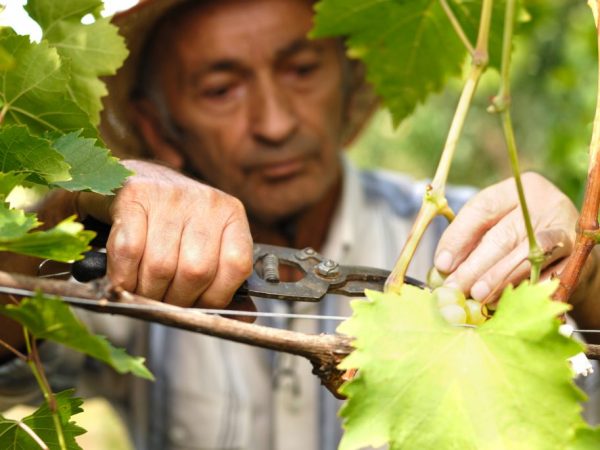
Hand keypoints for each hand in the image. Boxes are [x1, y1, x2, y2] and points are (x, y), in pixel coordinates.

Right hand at [77, 160, 252, 308]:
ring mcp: (171, 194)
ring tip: (141, 291)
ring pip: (161, 266)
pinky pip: (129, 251)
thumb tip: (245, 317)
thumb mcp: (207, 246)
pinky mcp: (134, 194)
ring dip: (146, 292)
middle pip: (196, 271)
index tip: (197, 305)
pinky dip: (123, 276)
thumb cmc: (171, 225)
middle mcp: (206, 201)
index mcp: (231, 215)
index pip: (236, 266)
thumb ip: (225, 282)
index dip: (215, 297)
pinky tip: (122, 279)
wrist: (132, 180)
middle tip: (162, 301)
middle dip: (175, 300)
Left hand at [433, 173, 576, 301]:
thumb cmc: (520, 238)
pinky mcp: (578, 256)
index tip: (442, 263)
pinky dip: (522, 288)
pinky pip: (547, 274)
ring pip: (525, 256)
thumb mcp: (496, 226)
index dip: (459, 236)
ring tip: (476, 296)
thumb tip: (442, 269)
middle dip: (474, 266)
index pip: (483, 207)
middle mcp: (544, 203)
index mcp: (518, 190)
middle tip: (455, 287)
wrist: (570, 252)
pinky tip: (503, 300)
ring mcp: (564, 228)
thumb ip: (470, 241)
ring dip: (497, 279)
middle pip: (503, 236)